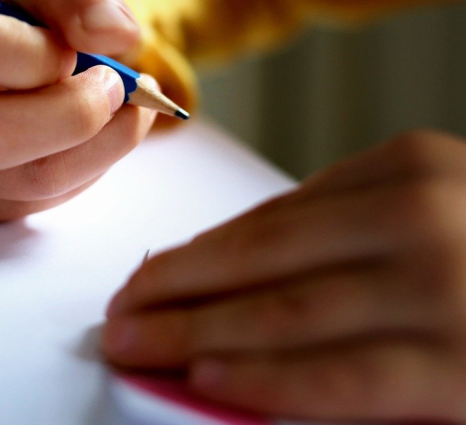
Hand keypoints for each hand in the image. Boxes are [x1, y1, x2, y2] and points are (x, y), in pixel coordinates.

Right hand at [0, 0, 156, 221]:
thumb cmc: (9, 21)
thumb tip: (116, 34)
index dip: (29, 51)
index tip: (71, 49)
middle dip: (72, 113)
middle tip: (115, 85)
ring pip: (27, 179)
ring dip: (101, 143)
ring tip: (127, 104)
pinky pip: (45, 198)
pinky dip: (93, 164)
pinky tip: (102, 131)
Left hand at [103, 130, 465, 421]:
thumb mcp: (422, 207)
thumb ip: (331, 226)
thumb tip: (213, 262)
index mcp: (406, 168)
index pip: (266, 220)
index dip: (192, 255)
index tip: (141, 279)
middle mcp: (424, 216)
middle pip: (261, 262)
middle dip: (175, 294)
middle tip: (117, 317)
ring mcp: (447, 288)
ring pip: (286, 315)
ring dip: (196, 336)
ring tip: (137, 347)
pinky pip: (346, 378)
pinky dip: (270, 381)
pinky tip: (209, 380)